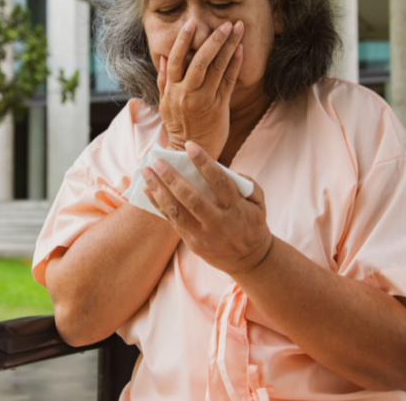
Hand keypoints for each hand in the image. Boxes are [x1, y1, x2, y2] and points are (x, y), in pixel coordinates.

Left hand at [142, 141, 272, 275]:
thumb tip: (225, 168)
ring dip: (158, 190)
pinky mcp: (192, 243)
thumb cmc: (252, 225)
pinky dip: (158, 204)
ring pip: (177, 212)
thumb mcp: (259, 205)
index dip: (204, 163)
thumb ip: (248, 185)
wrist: (249, 260)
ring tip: (145, 172)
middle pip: (192, 199)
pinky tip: (147, 190)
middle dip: (172, 179)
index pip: (219, 182)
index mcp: (236, 209)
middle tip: (158, 161)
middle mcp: (218, 223)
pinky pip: (172, 221)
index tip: (190, 145)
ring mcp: (203, 235)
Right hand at [158, 20, 243, 159]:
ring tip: (237, 29)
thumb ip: (164, 82)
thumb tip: (163, 59)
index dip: (184, 41)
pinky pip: (229, 82)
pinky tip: (240, 50)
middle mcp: (187, 93)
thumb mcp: (165, 105)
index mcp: (172, 90)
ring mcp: (205, 100)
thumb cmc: (179, 127)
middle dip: (213, 40)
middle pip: (200, 61)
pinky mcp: (220, 107)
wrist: (191, 152)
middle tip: (225, 24)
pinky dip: (235, 65)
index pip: (176, 60)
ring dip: (229, 47)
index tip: (192, 23)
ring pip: (217, 69)